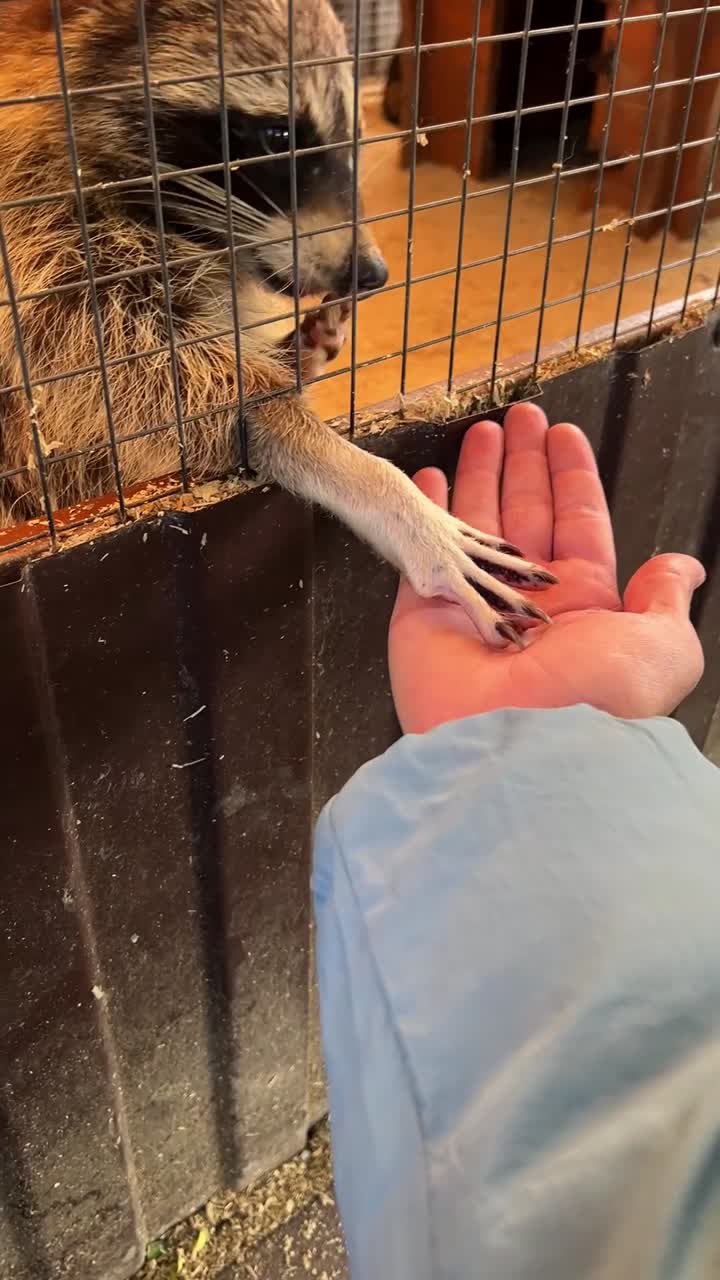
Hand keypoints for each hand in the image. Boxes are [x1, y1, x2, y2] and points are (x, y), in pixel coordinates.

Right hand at [389, 403, 704, 733]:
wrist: (519, 746)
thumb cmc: (595, 699)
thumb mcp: (662, 645)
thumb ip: (665, 597)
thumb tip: (681, 568)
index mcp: (584, 604)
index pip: (577, 523)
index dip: (570, 476)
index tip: (561, 435)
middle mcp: (528, 601)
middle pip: (525, 514)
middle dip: (522, 464)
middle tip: (516, 419)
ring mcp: (474, 605)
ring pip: (475, 527)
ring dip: (478, 477)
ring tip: (479, 433)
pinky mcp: (426, 615)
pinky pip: (423, 553)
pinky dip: (424, 515)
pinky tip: (427, 483)